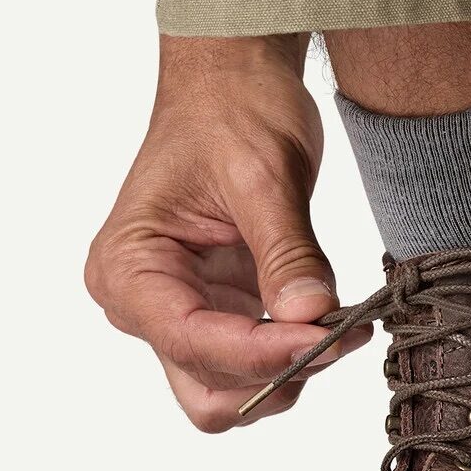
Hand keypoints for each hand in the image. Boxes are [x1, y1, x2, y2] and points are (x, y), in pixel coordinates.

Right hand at [85, 34, 368, 430]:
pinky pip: (253, 360)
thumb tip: (312, 314)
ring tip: (342, 325)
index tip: (325, 336)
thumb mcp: (264, 175)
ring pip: (229, 389)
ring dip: (286, 373)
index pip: (190, 340)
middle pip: (205, 386)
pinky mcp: (219, 310)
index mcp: (128, 266)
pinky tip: (332, 318)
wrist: (234, 80)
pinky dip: (293, 354)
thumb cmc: (231, 110)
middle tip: (339, 337)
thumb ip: (287, 250)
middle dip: (272, 375)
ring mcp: (180, 312)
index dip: (261, 352)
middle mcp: (141, 302)